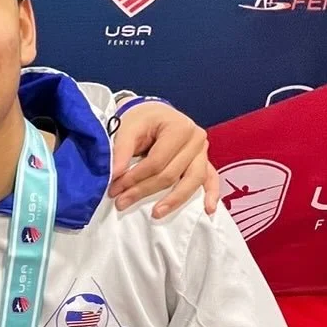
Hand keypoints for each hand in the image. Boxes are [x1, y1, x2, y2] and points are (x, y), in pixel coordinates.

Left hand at [108, 100, 219, 217]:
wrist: (153, 113)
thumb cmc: (141, 119)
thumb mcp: (127, 128)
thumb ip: (120, 151)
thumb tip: (115, 175)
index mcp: (179, 128)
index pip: (156, 161)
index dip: (135, 178)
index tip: (115, 189)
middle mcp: (196, 139)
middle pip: (172, 174)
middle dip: (144, 191)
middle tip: (122, 202)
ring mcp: (203, 151)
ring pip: (192, 181)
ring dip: (173, 200)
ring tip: (156, 213)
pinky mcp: (204, 161)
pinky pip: (211, 178)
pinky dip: (211, 194)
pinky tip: (207, 209)